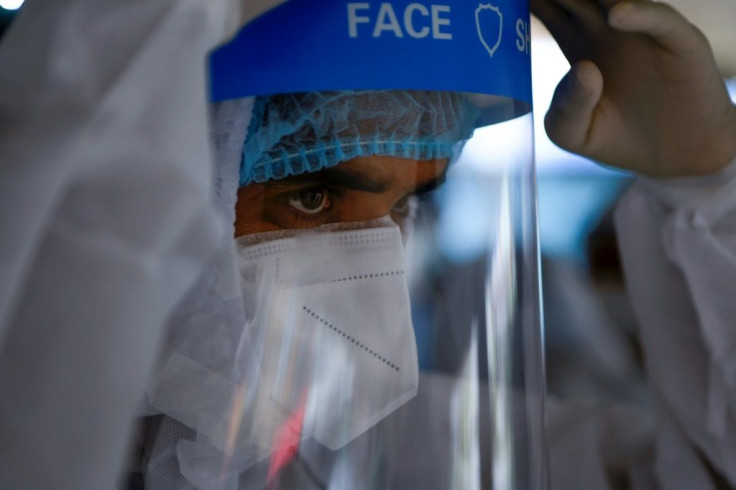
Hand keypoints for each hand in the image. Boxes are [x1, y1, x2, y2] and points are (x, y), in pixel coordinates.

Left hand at [532, 0, 735, 176]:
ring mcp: (640, 31)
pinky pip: (657, 19)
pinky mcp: (675, 41)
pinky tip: (614, 15)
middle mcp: (606, 28)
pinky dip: (637, 12)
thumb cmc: (617, 139)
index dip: (532, 0)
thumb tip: (583, 68)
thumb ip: (565, 108)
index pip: (548, 8)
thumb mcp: (575, 133)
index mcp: (576, 43)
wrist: (674, 155)